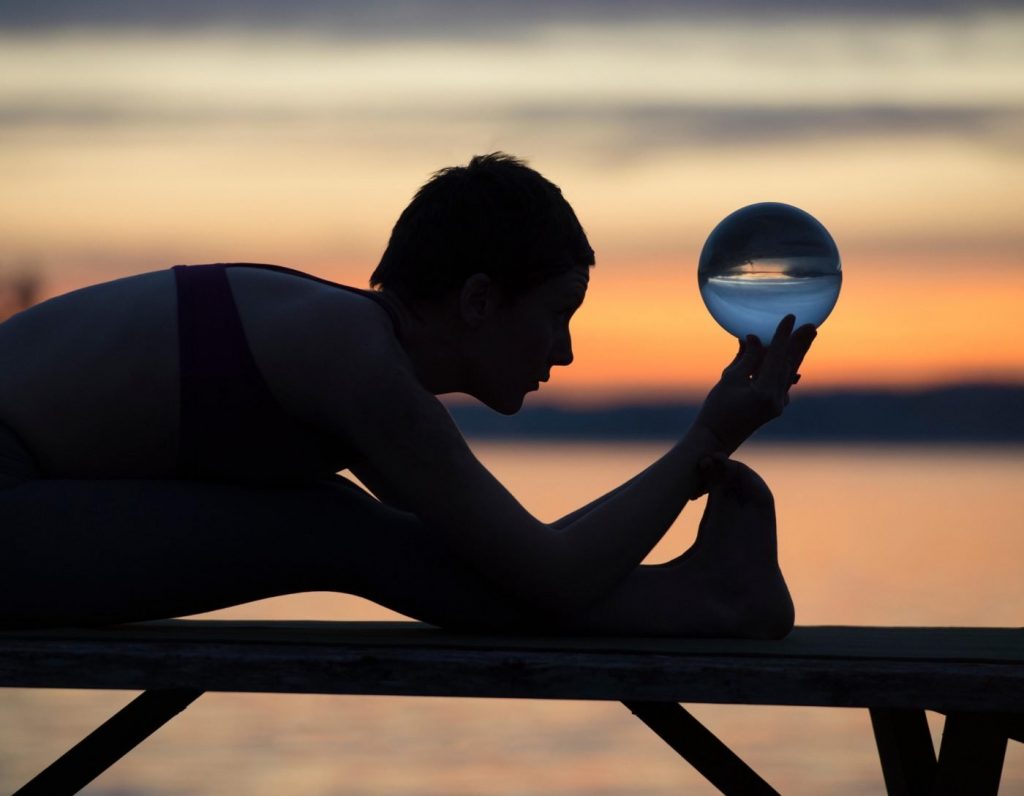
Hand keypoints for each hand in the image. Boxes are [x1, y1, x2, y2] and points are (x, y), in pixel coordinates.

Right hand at [693, 314, 815, 453]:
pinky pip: (783, 383)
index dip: (782, 335)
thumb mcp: (729, 379)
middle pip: (789, 364)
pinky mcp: (774, 407)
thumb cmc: (716, 411)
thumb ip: (746, 358)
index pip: (776, 356)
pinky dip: (786, 369)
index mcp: (765, 392)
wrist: (714, 440)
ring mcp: (778, 405)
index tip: (790, 317)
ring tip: (808, 336)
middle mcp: (777, 399)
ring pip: (789, 373)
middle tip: (812, 325)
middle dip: (800, 343)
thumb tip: (756, 338)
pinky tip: (793, 361)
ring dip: (797, 354)